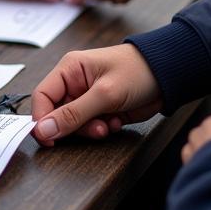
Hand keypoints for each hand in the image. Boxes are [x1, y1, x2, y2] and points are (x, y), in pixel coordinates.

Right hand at [31, 43, 162, 144]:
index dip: (41, 118)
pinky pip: (91, 126)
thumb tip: (43, 129)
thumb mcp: (104, 94)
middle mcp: (75, 83)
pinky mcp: (101, 109)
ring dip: (91, 129)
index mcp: (69, 70)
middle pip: (58, 113)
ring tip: (108, 125)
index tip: (48, 139)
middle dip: (75, 126)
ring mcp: (88, 97)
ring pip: (75, 123)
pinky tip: (117, 120)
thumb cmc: (136, 72)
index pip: (42, 96)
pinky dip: (103, 128)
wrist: (168, 76)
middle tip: (95, 129)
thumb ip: (72, 114)